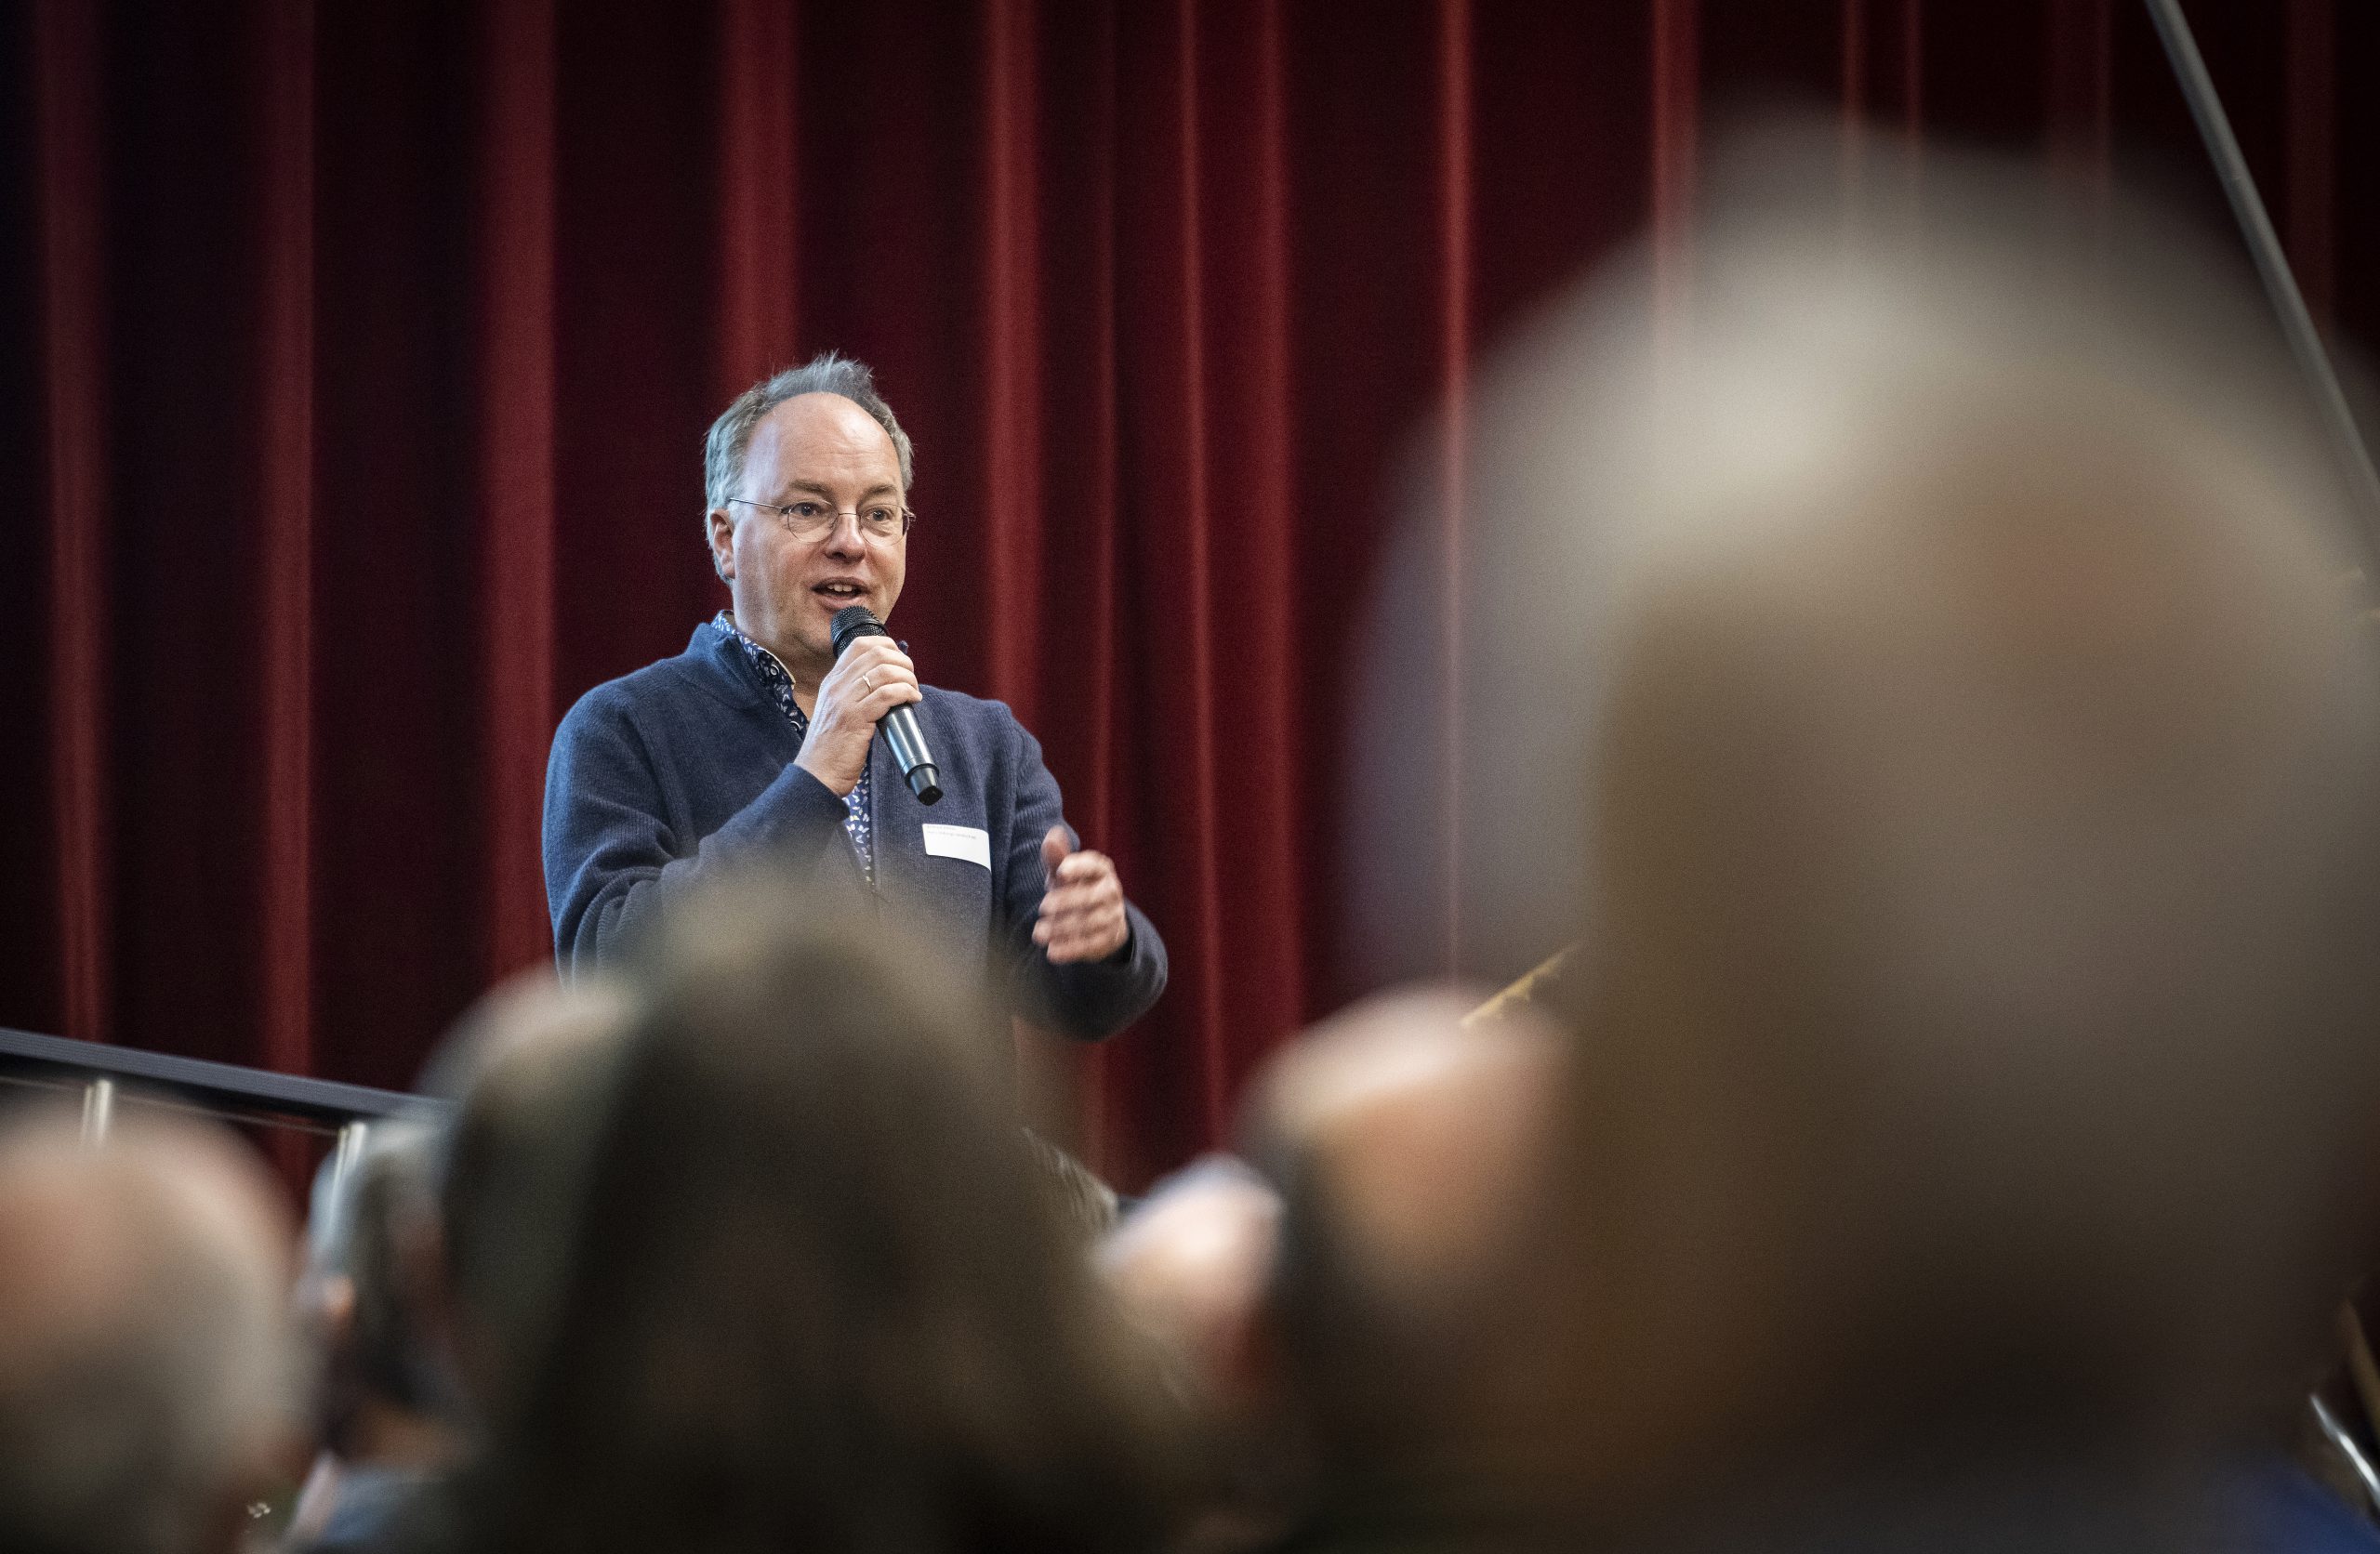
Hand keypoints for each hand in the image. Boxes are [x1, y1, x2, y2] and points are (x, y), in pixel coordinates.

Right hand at [793, 635, 919, 794]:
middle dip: (902, 662)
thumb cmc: (831, 747)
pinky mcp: (854, 719)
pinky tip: (912, 700)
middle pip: (876, 654)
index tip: (900, 661)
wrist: (817, 774)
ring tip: (913, 691)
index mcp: (832, 681)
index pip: (859, 644)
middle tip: (911, 678)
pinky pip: (887, 695)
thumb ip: (853, 693)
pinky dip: (906, 693)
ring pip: (884, 672)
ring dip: (907, 678)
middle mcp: (836, 686)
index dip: (887, 646)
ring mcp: (844, 701)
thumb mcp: (836, 710)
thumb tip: (885, 683)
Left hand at [1034, 826, 1129, 963]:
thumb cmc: (1075, 887)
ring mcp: (1113, 915)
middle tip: (1042, 909)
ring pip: (1089, 922)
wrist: (1098, 921)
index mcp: (1101, 869)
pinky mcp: (1109, 938)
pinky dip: (1070, 949)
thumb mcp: (1063, 872)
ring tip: (1038, 934)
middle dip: (1064, 903)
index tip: (1061, 872)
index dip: (1078, 867)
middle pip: (1090, 897)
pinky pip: (1091, 944)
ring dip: (1062, 928)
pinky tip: (1051, 952)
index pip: (1093, 865)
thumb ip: (1056, 856)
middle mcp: (1111, 891)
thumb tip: (1052, 834)